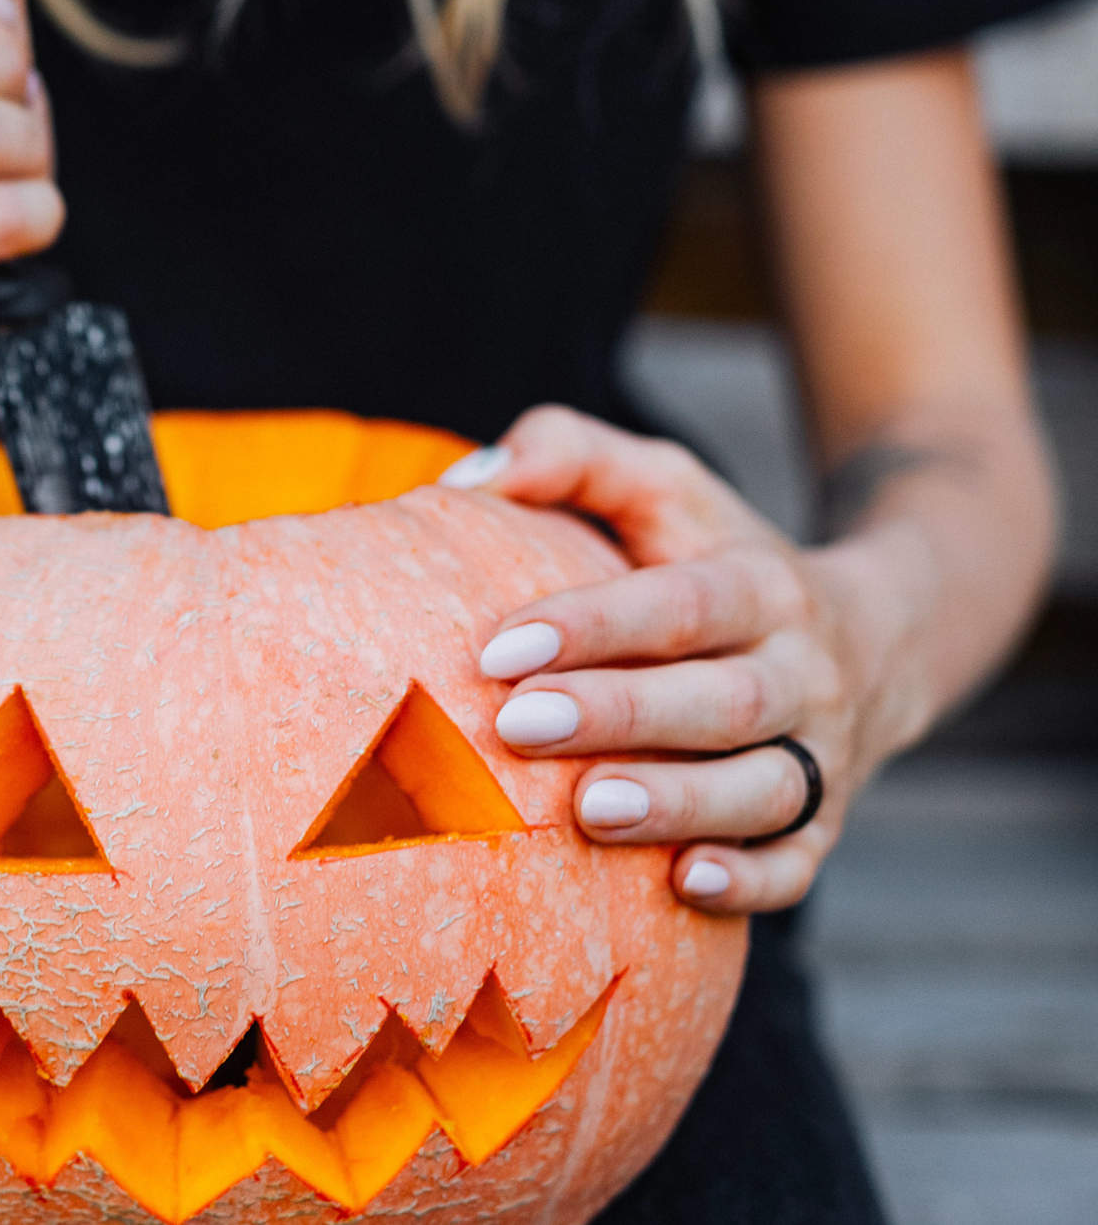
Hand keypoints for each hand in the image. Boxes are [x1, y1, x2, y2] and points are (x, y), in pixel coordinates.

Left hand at [443, 406, 869, 914]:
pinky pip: (799, 862)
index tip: (499, 648)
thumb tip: (466, 479)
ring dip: (679, 803)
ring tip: (589, 810)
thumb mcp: (665, 487)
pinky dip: (752, 880)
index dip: (593, 626)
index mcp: (761, 586)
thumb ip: (573, 456)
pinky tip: (686, 885)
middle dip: (620, 716)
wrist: (875, 638)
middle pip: (720, 700)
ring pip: (763, 788)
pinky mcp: (822, 823)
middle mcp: (802, 673)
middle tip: (518, 725)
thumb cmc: (717, 559)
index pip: (680, 605)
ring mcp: (820, 755)